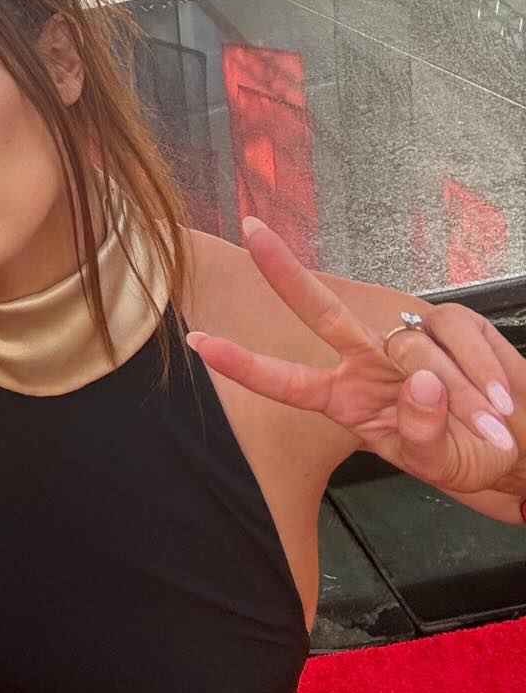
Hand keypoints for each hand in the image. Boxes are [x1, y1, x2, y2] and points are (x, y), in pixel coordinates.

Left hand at [187, 219, 523, 494]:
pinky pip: (459, 345)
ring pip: (413, 351)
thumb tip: (421, 384)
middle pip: (320, 310)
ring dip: (459, 398)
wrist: (517, 444)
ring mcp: (405, 342)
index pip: (285, 381)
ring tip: (492, 428)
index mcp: (345, 398)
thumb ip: (422, 434)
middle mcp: (365, 362)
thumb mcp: (436, 462)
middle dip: (283, 271)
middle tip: (250, 230)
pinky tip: (501, 405)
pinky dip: (483, 380)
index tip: (198, 341)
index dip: (243, 364)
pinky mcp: (450, 327)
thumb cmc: (463, 453)